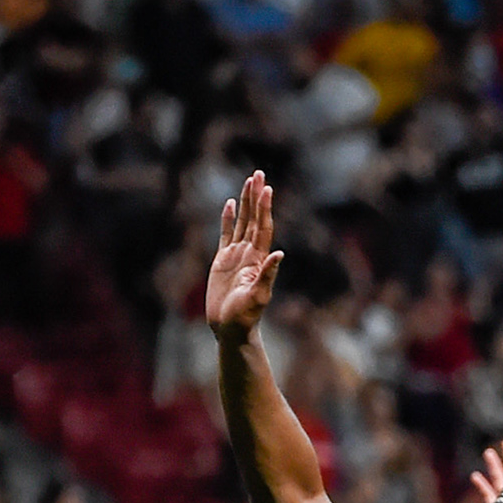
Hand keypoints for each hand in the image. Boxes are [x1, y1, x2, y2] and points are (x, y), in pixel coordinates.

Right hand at [205, 171, 286, 340]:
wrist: (231, 329)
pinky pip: (225, 234)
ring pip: (241, 223)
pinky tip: (230, 204)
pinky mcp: (223, 261)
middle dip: (256, 197)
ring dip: (245, 203)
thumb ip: (268, 275)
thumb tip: (279, 254)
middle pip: (253, 219)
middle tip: (258, 173)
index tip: (267, 187)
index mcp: (258, 259)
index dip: (264, 207)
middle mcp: (250, 254)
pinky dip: (228, 219)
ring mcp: (236, 256)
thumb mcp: (258, 296)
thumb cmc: (245, 317)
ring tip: (248, 181)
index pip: (263, 227)